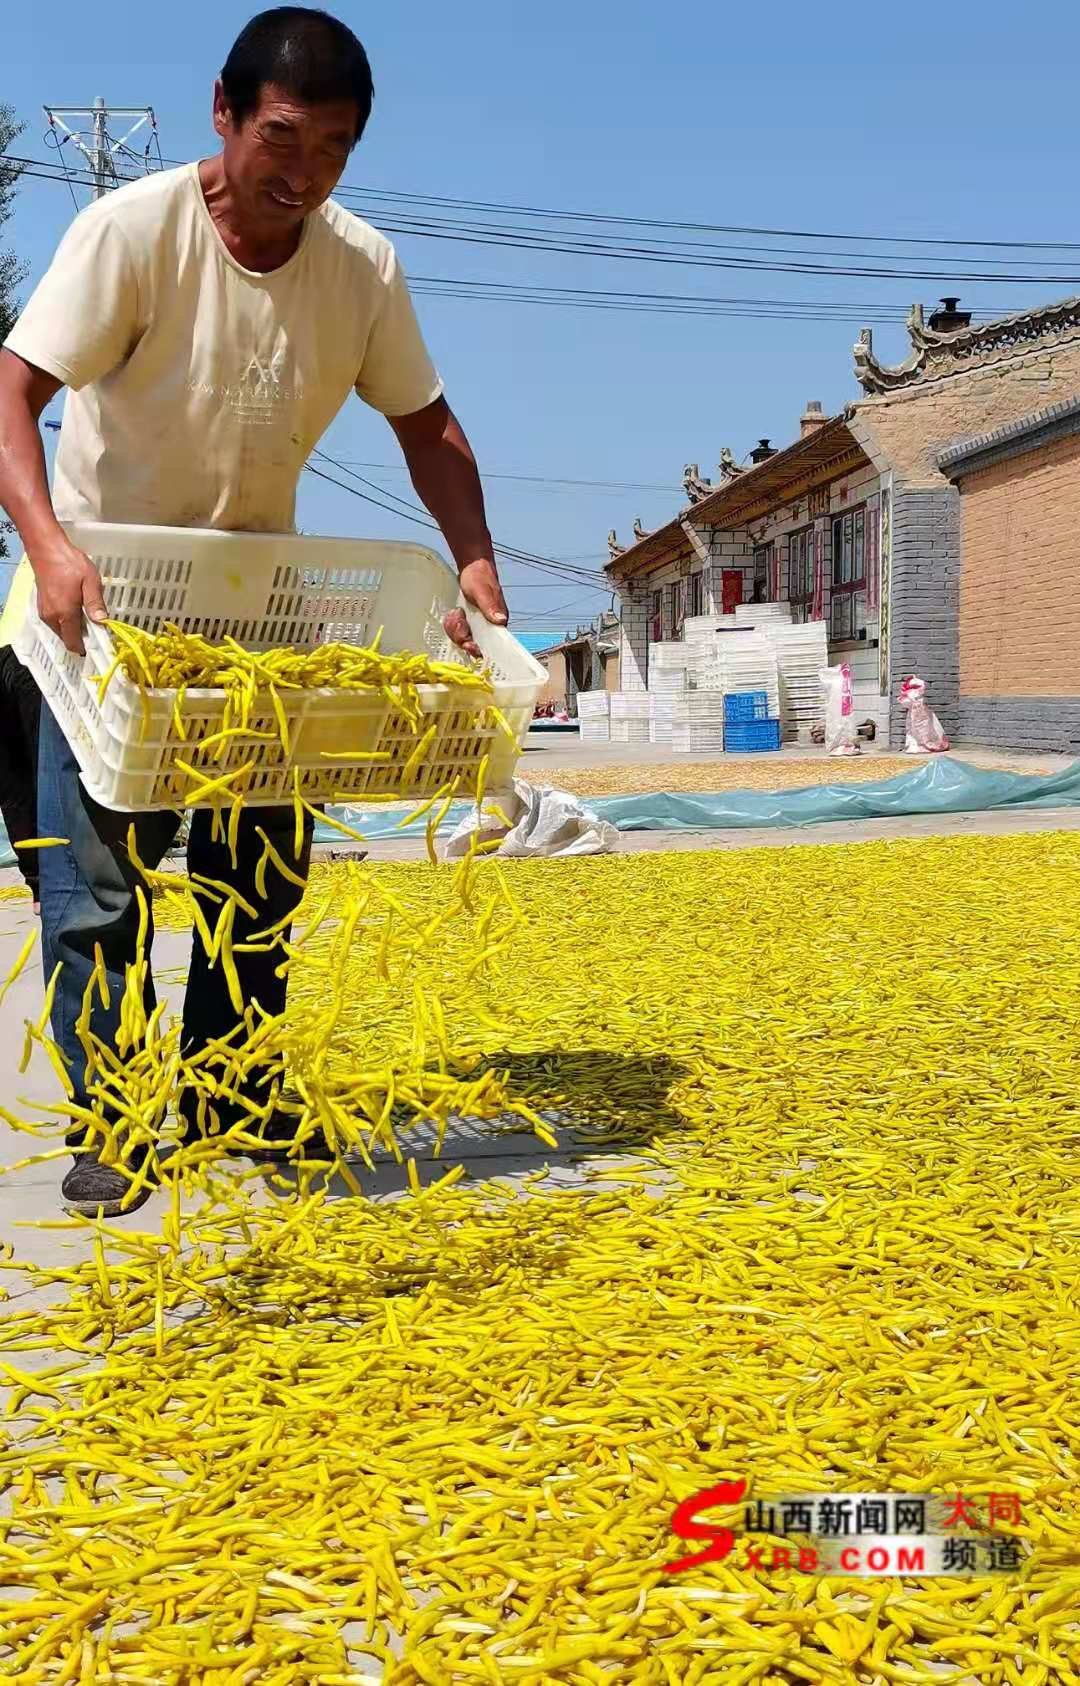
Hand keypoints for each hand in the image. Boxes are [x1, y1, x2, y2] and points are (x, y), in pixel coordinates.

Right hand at [29, 540, 106, 654]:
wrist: (46, 549)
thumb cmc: (68, 562)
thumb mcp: (90, 581)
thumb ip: (96, 604)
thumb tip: (102, 621)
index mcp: (64, 614)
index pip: (74, 643)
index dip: (87, 647)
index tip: (100, 644)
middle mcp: (52, 617)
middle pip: (68, 639)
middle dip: (83, 637)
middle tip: (97, 627)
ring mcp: (45, 612)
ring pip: (62, 631)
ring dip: (75, 628)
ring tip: (87, 614)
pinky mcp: (43, 606)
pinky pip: (57, 621)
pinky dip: (67, 621)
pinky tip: (76, 608)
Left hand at [444, 556, 508, 659]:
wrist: (472, 567)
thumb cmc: (479, 576)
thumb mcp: (482, 590)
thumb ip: (490, 606)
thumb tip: (501, 620)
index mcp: (497, 622)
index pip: (490, 646)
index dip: (477, 648)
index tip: (467, 643)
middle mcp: (489, 626)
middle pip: (473, 644)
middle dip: (461, 635)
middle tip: (458, 619)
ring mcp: (477, 625)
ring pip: (463, 638)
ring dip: (455, 628)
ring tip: (456, 612)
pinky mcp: (469, 622)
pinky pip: (458, 631)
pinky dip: (452, 624)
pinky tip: (453, 613)